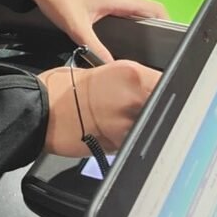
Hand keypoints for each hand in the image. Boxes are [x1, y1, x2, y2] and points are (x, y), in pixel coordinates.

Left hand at [29, 0, 167, 61]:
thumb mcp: (76, 27)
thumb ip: (95, 48)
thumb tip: (110, 66)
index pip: (155, 9)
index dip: (168, 23)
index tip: (173, 42)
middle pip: (149, 11)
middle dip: (158, 29)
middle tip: (159, 52)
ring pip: (137, 12)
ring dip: (144, 26)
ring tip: (145, 49)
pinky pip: (125, 12)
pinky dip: (131, 23)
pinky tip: (125, 39)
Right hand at [37, 61, 161, 156]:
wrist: (41, 110)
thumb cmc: (64, 88)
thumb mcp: (104, 71)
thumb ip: (132, 81)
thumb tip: (151, 91)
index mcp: (132, 75)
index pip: (170, 82)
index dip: (175, 90)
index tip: (173, 94)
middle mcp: (135, 98)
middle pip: (165, 107)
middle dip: (162, 111)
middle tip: (151, 111)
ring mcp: (128, 124)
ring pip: (152, 127)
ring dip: (148, 127)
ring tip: (128, 124)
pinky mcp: (119, 145)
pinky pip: (135, 143)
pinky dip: (132, 141)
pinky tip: (118, 135)